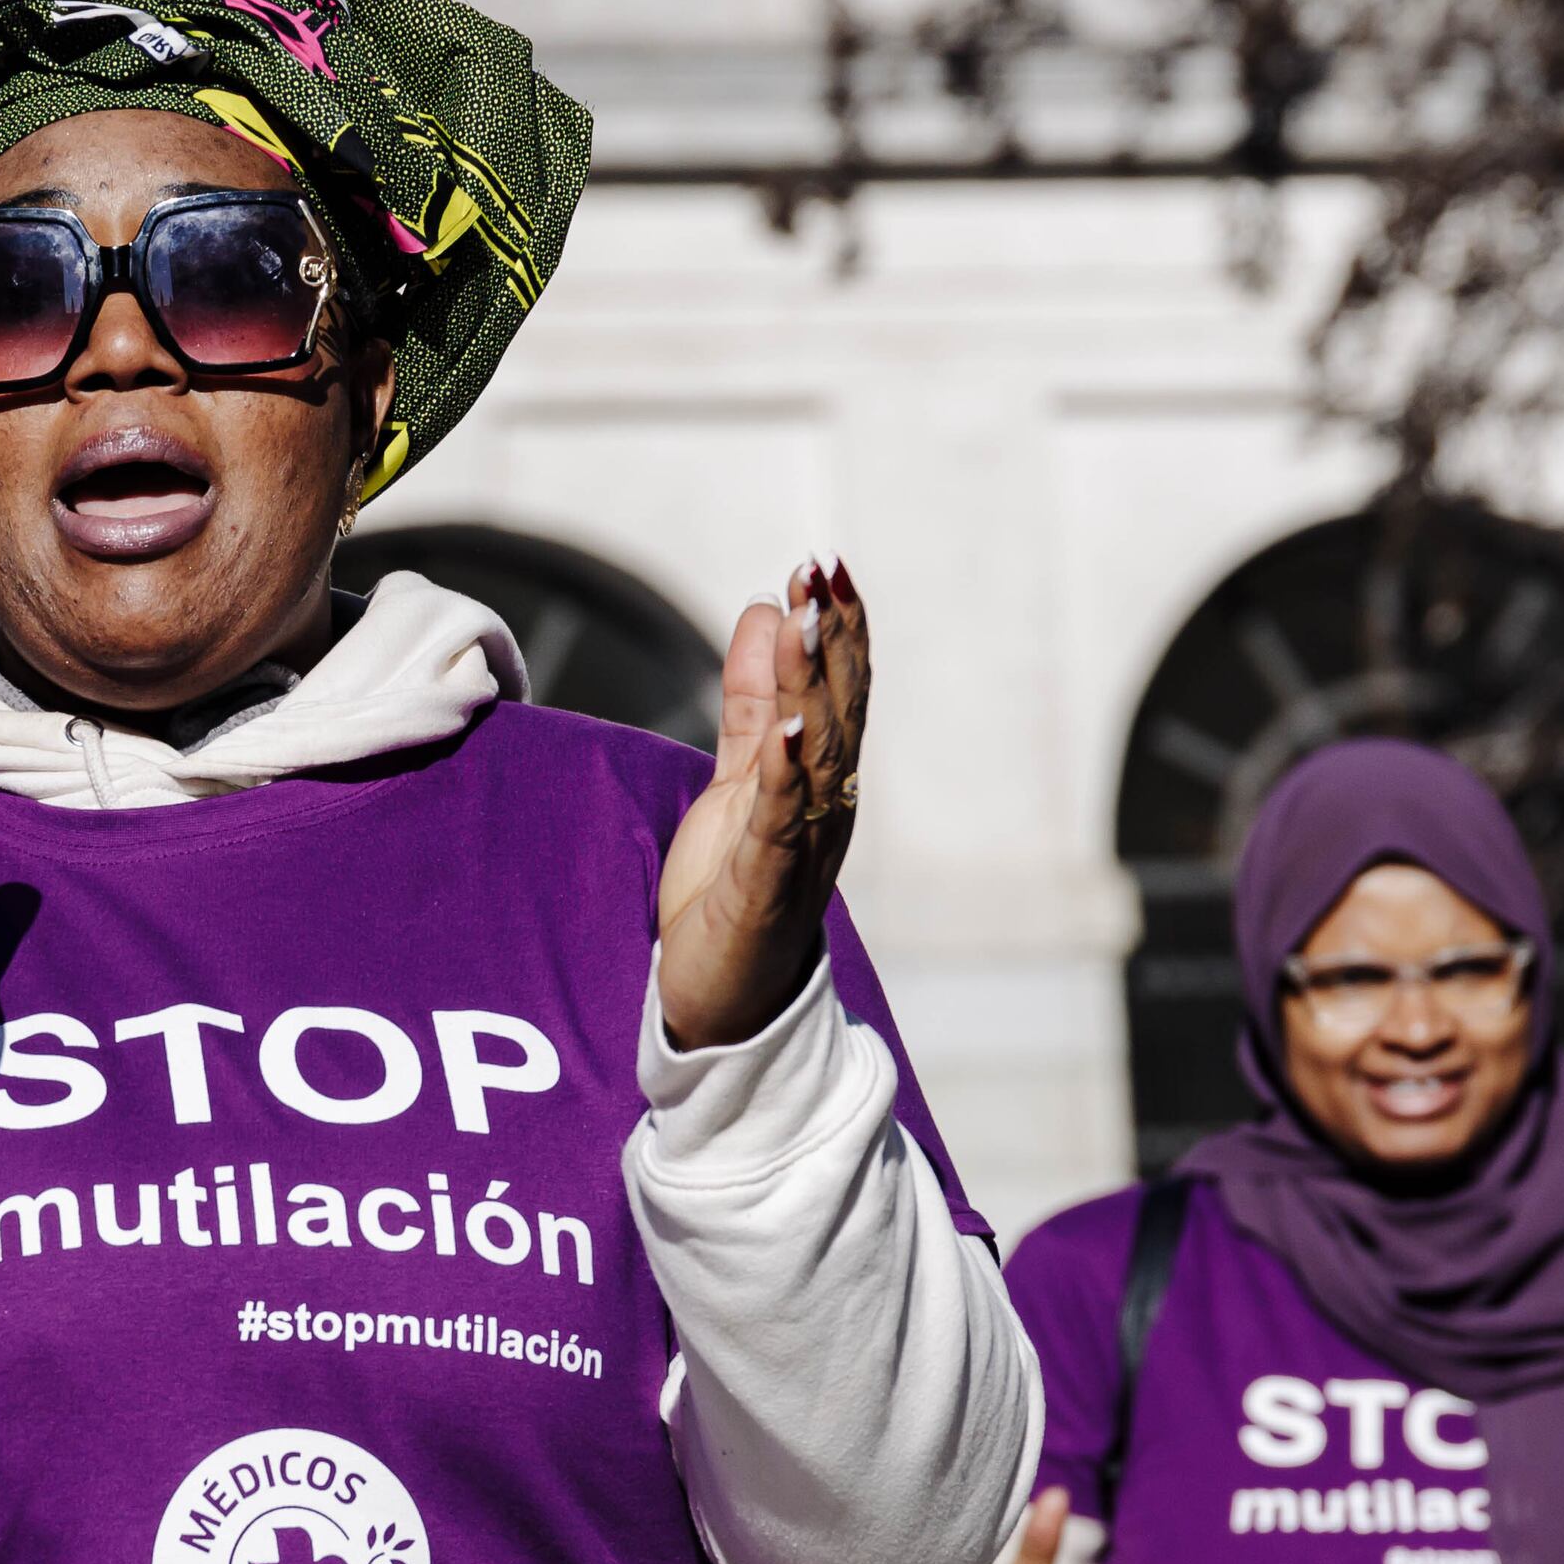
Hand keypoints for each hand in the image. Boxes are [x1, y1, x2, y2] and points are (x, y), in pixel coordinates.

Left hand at [658, 558, 867, 1050]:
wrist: (723, 1000)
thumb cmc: (732, 892)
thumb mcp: (739, 778)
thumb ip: (754, 702)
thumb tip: (764, 612)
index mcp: (822, 777)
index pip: (838, 688)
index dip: (836, 625)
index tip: (826, 562)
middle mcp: (828, 804)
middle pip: (840, 707)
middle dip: (833, 635)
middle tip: (823, 567)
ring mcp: (804, 845)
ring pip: (820, 753)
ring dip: (816, 685)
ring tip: (808, 620)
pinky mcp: (768, 885)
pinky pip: (784, 821)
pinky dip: (790, 773)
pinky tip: (790, 730)